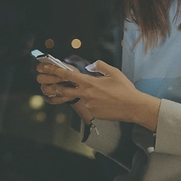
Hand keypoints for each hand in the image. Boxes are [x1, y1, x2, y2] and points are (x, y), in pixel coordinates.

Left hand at [36, 60, 160, 130]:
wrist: (134, 107)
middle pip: (65, 91)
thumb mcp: (114, 72)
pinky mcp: (93, 114)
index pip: (68, 75)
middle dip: (57, 88)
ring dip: (84, 96)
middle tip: (52, 86)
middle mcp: (86, 94)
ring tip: (100, 96)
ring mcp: (89, 105)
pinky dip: (94, 104)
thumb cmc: (125, 89)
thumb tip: (90, 66)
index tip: (47, 67)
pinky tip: (107, 103)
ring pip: (81, 99)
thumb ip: (100, 66)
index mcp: (90, 82)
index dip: (55, 71)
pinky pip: (90, 107)